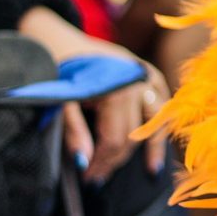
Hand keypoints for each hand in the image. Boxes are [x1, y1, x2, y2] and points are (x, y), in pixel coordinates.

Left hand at [18, 7, 169, 181]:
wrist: (56, 37)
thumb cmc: (55, 68)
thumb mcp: (59, 101)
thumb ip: (73, 132)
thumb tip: (84, 164)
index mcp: (117, 90)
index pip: (116, 140)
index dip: (102, 163)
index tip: (88, 179)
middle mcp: (138, 83)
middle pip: (134, 135)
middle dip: (116, 160)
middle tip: (97, 178)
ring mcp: (146, 76)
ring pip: (155, 121)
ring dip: (151, 147)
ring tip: (150, 170)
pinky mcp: (148, 72)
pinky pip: (161, 101)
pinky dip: (160, 121)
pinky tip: (158, 137)